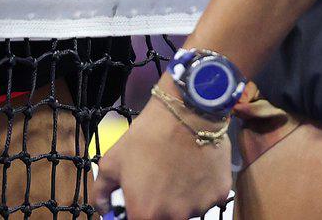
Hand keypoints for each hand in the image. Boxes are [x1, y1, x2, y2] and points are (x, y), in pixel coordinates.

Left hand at [92, 91, 231, 219]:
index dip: (137, 212)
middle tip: (159, 180)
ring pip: (187, 210)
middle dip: (159, 205)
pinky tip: (195, 166)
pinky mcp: (219, 195)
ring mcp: (199, 209)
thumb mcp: (113, 159)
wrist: (186, 112)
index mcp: (145, 214)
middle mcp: (173, 219)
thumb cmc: (147, 135)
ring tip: (178, 168)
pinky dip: (201, 187)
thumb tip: (103, 208)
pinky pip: (207, 198)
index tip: (138, 201)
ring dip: (181, 197)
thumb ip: (101, 190)